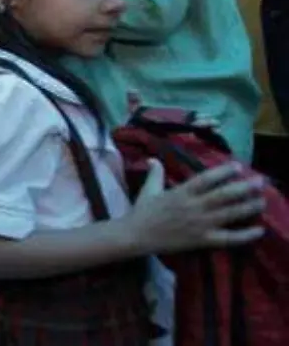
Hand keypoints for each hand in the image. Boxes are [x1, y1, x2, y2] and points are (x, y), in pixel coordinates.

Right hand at [124, 159, 264, 254]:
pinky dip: (245, 235)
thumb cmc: (142, 212)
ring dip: (248, 207)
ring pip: (229, 213)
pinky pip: (228, 238)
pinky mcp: (202, 240)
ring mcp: (199, 224)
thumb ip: (155, 173)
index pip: (206, 179)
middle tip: (261, 181)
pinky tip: (259, 231)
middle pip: (223, 195)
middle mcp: (193, 207)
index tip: (238, 166)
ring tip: (263, 200)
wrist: (135, 236)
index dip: (223, 172)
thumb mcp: (148, 189)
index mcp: (181, 193)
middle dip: (244, 187)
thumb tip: (154, 159)